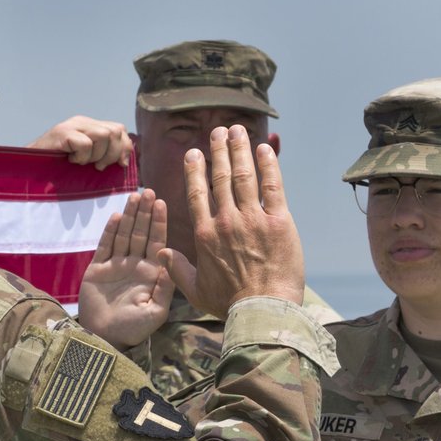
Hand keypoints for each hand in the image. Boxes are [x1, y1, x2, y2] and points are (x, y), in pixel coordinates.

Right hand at [27, 115, 131, 169]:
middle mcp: (83, 122)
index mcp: (91, 126)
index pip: (120, 129)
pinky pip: (85, 143)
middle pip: (115, 131)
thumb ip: (105, 155)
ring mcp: (71, 125)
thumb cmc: (59, 168)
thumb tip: (125, 161)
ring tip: (81, 162)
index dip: (124, 148)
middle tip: (97, 166)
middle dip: (112, 154)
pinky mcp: (62, 132)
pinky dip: (82, 157)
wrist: (30, 168)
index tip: (120, 165)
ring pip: (104, 135)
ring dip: (96, 156)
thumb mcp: (88, 161)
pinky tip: (70, 160)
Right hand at [78, 189, 173, 347]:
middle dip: (145, 213)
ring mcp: (115, 265)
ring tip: (134, 197)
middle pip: (141, 233)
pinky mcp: (97, 269)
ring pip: (124, 235)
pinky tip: (117, 217)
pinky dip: (110, 231)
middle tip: (149, 191)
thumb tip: (170, 258)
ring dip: (129, 216)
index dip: (159, 222)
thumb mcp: (156, 310)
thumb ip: (165, 286)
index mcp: (150, 274)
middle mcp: (134, 265)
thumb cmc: (134, 329)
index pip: (157, 242)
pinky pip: (105, 246)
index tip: (162, 203)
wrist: (104, 339)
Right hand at [160, 124, 304, 317]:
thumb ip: (177, 269)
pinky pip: (273, 187)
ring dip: (240, 149)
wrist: (262, 310)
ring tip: (238, 130)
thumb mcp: (196, 290)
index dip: (195, 170)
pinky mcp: (279, 222)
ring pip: (244, 175)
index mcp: (205, 235)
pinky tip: (264, 149)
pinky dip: (268, 165)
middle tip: (219, 131)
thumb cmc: (230, 304)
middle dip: (219, 150)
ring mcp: (253, 219)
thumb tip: (161, 253)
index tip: (194, 153)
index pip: (197, 194)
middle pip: (221, 177)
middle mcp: (226, 221)